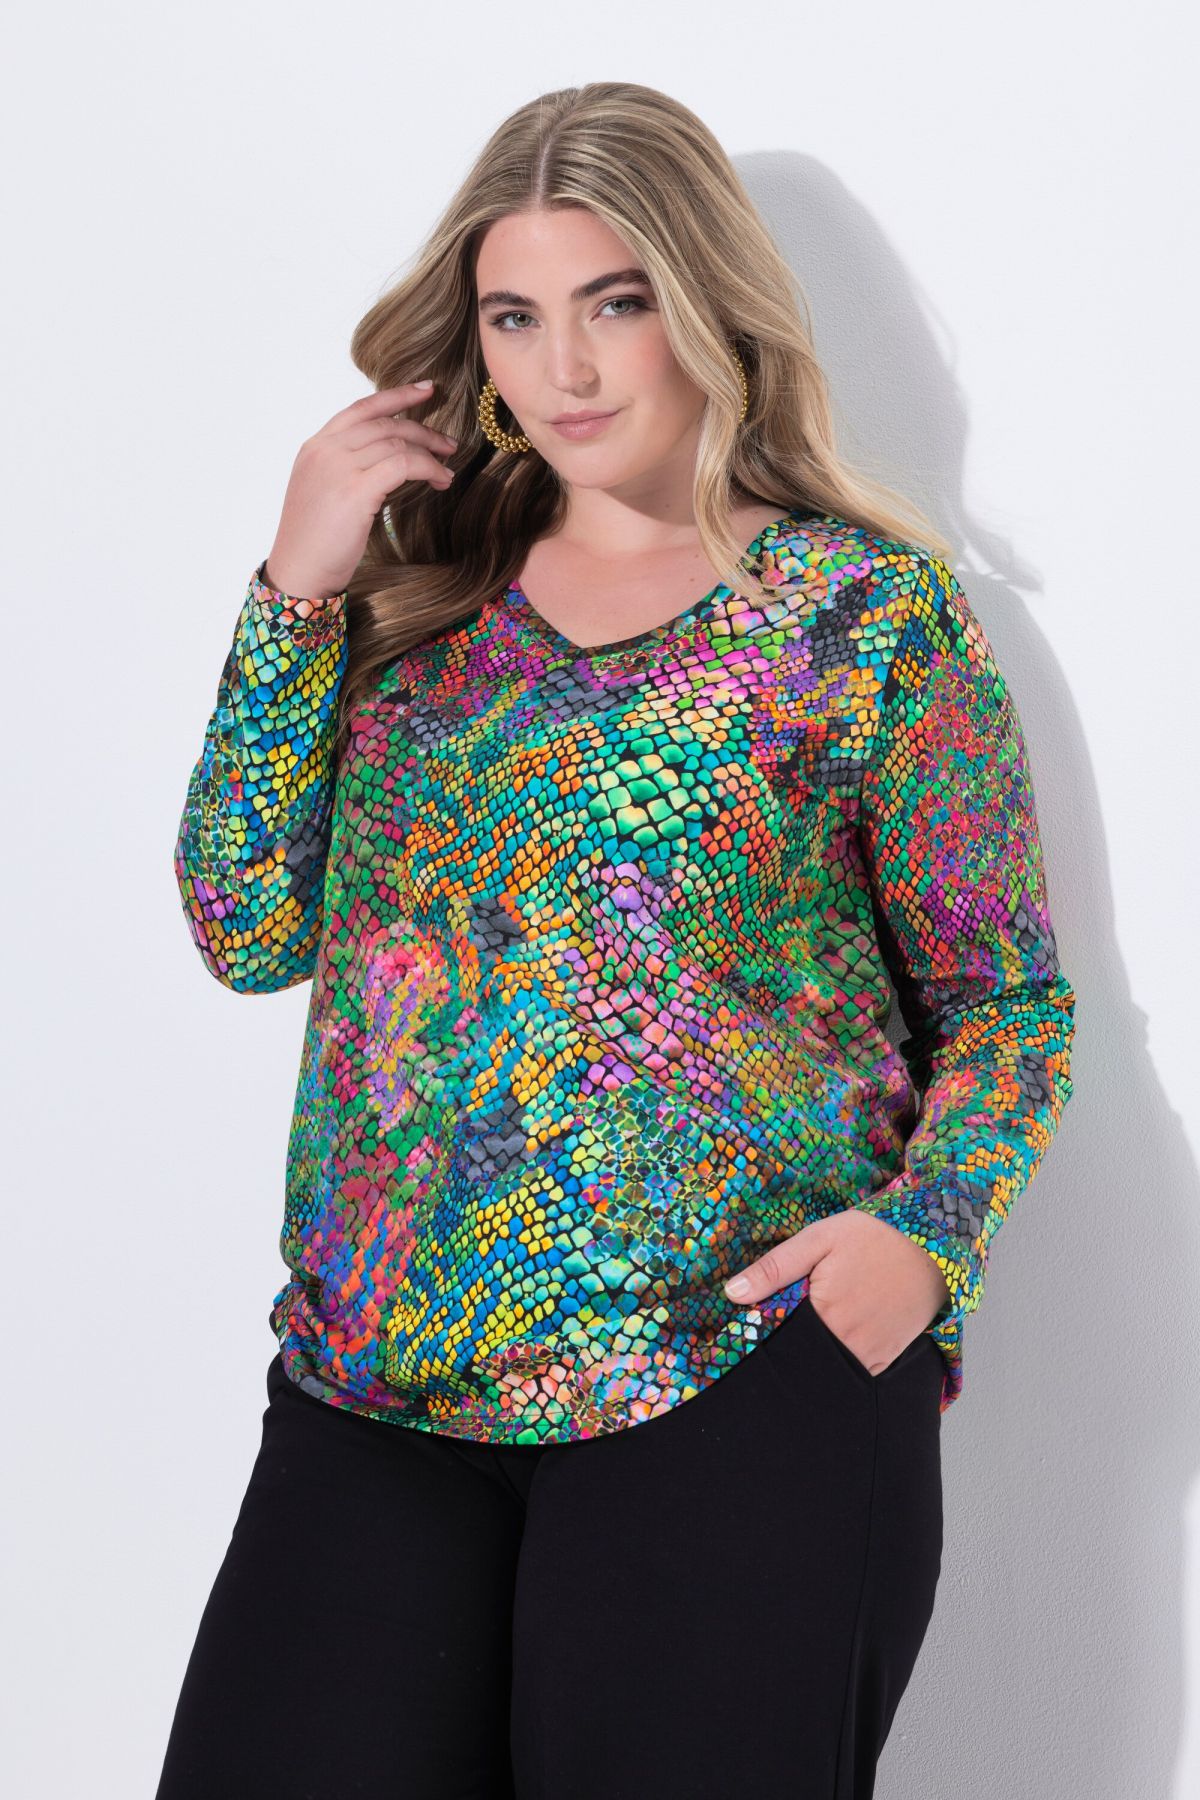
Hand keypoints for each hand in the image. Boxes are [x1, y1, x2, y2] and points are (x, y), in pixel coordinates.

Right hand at [265, 380, 459, 599]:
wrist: (298, 570)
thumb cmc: (314, 542)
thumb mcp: (324, 493)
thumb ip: (347, 469)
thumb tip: (385, 463)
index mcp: (316, 447)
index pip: (361, 408)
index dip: (396, 396)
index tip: (426, 389)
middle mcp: (325, 450)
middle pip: (385, 423)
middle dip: (423, 430)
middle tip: (449, 444)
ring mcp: (338, 467)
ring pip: (397, 442)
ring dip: (430, 453)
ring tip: (447, 469)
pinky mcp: (355, 489)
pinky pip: (403, 464)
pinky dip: (428, 468)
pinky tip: (440, 480)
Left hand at [722, 1209, 950, 1375]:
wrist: (933, 1245)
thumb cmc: (873, 1236)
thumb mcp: (818, 1239)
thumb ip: (774, 1268)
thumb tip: (732, 1293)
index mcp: (824, 1315)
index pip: (777, 1342)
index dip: (759, 1338)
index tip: (742, 1334)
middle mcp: (847, 1344)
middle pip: (801, 1360)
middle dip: (784, 1353)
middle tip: (775, 1333)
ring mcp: (870, 1357)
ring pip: (826, 1371)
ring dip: (810, 1359)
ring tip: (801, 1337)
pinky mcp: (886, 1361)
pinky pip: (853, 1373)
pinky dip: (837, 1365)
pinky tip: (829, 1343)